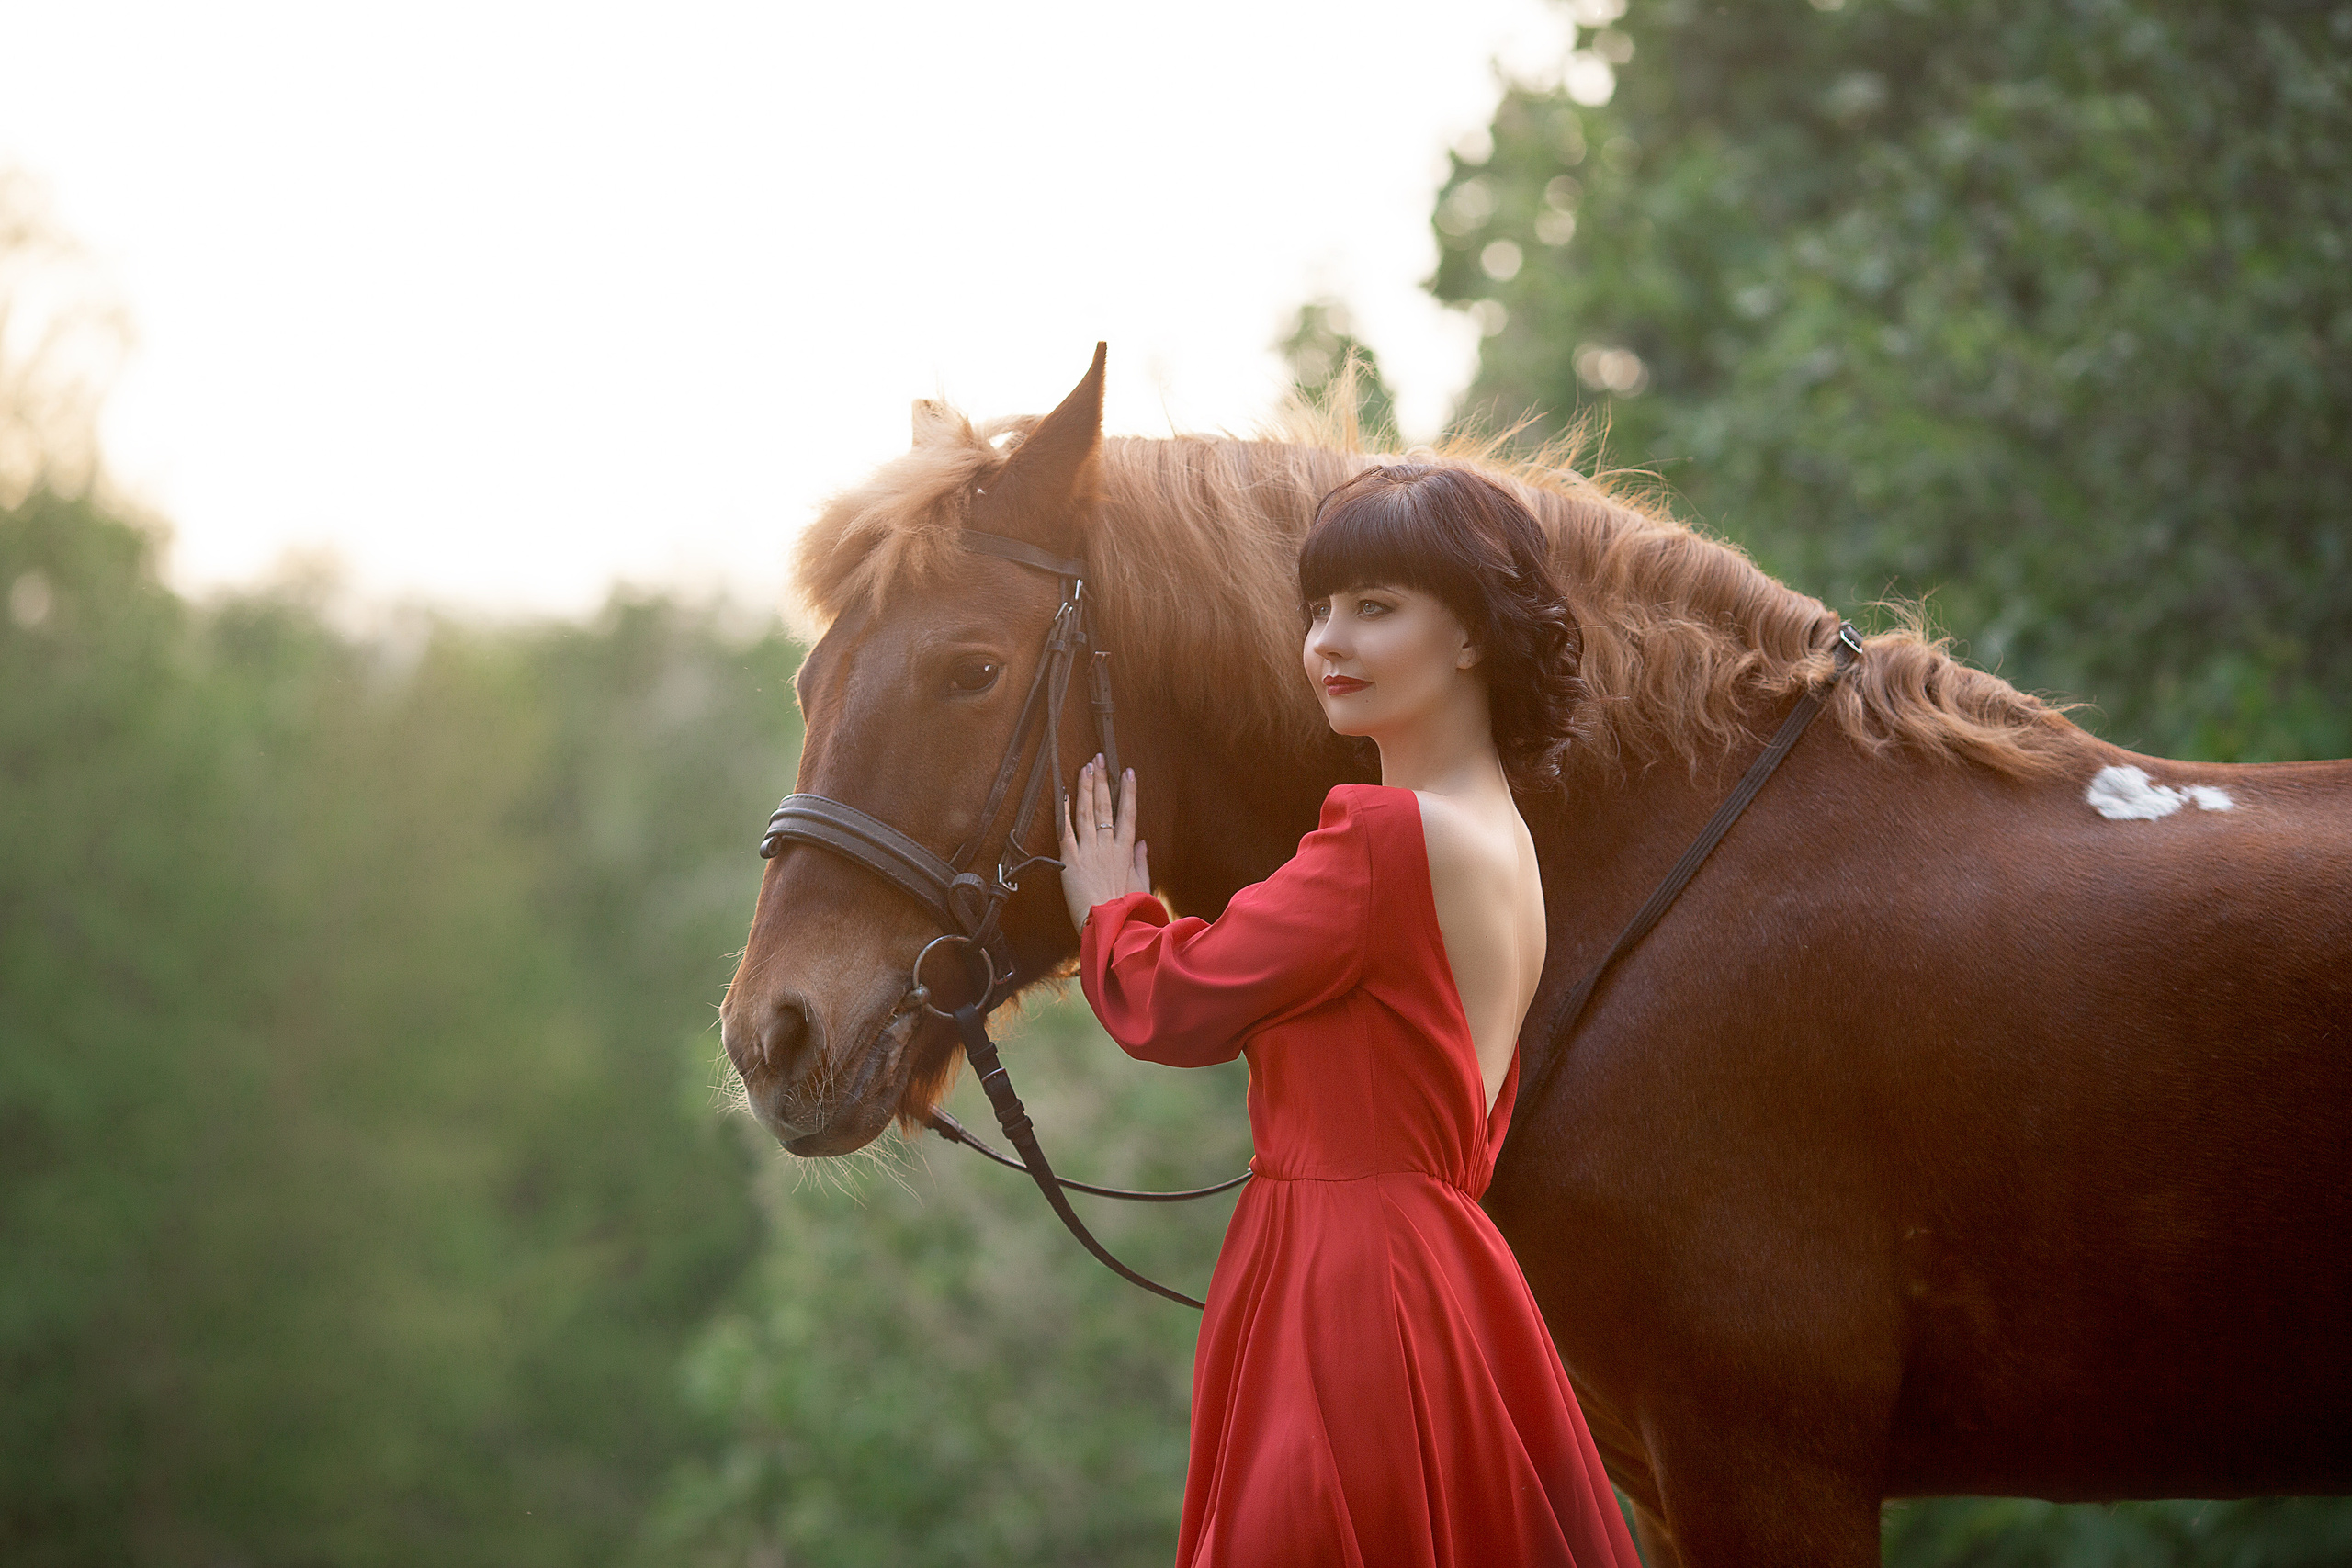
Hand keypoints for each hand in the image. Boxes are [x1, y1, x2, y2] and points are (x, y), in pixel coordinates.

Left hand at [1058, 754, 1149, 933]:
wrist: (1110, 926)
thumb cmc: (1128, 910)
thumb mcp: (1141, 885)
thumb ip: (1141, 861)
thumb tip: (1142, 843)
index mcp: (1126, 851)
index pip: (1128, 814)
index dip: (1129, 791)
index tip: (1128, 773)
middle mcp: (1108, 846)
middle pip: (1105, 806)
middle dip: (1102, 780)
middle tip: (1099, 759)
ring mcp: (1089, 851)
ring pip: (1086, 812)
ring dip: (1085, 787)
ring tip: (1085, 767)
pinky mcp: (1071, 861)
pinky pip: (1066, 831)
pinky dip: (1064, 812)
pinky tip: (1062, 794)